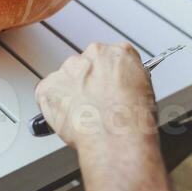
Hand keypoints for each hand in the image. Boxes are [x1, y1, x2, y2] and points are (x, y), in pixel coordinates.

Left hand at [36, 43, 157, 155]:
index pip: (108, 59)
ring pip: (65, 79)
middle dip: (87, 84)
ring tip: (82, 116)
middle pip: (85, 66)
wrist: (116, 137)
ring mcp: (68, 69)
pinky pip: (47, 95)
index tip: (106, 89)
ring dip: (70, 94)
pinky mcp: (49, 86)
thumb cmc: (132, 120)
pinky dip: (53, 107)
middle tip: (94, 106)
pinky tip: (68, 119)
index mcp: (118, 53)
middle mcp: (92, 55)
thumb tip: (120, 90)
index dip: (107, 78)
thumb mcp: (145, 92)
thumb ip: (127, 82)